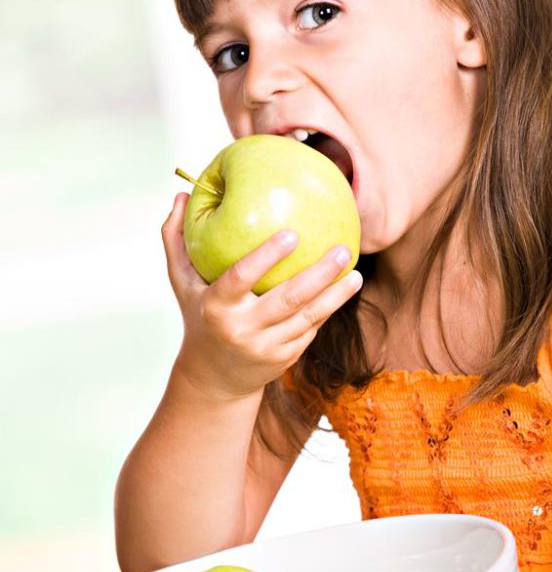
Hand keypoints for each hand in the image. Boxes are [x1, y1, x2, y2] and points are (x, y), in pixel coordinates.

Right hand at [161, 193, 362, 399]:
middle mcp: (242, 329)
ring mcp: (266, 348)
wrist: (213, 378)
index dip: (266, 257)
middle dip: (319, 275)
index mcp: (216, 306)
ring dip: (336, 295)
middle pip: (288, 299)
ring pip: (307, 318)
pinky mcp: (284, 359)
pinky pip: (310, 329)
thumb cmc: (199, 315)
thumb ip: (176, 239)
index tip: (292, 233)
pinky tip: (345, 288)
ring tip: (354, 272)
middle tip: (342, 249)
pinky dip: (328, 309)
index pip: (241, 278)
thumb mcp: (181, 283)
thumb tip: (180, 194)